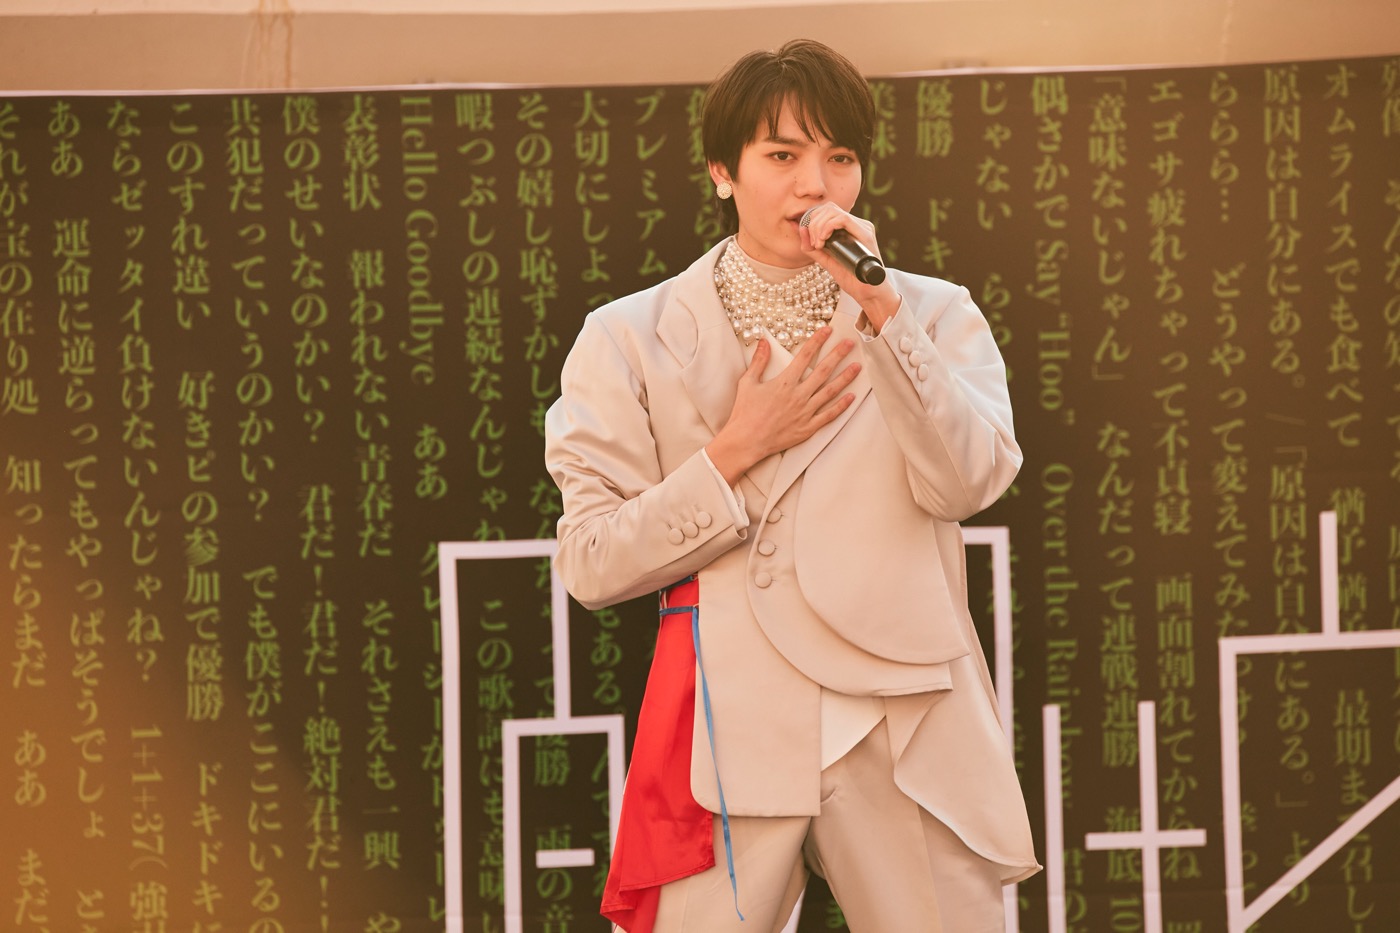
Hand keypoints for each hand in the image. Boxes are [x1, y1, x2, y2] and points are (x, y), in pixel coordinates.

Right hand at [706, 327, 860, 485]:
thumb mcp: (748, 383)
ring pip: (830, 391)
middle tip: (850, 343)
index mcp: (785, 382)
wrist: (746, 441)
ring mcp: (805, 412)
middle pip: (823, 370)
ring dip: (845, 377)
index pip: (805, 355)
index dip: (817, 341)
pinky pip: (828, 415)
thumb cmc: (745, 413)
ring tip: (857, 367)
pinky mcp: (807, 427)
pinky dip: (841, 406)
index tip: (827, 331)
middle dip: (838, 355)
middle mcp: (798, 395)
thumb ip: (759, 361)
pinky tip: (851, 397)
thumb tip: (763, 342)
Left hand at [799, 202, 900, 330]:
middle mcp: (857, 224)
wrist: (867, 292)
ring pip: (833, 211)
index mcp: (849, 228)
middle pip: (829, 208)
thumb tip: (800, 230)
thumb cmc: (851, 278)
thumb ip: (813, 247)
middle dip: (814, 223)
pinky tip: (824, 241)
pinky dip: (828, 227)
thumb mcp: (826, 260)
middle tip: (814, 243)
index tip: (810, 240)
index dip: (812, 220)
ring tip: (818, 244)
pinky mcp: (865, 234)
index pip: (827, 211)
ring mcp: (862, 227)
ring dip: (819, 226)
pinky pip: (843, 219)